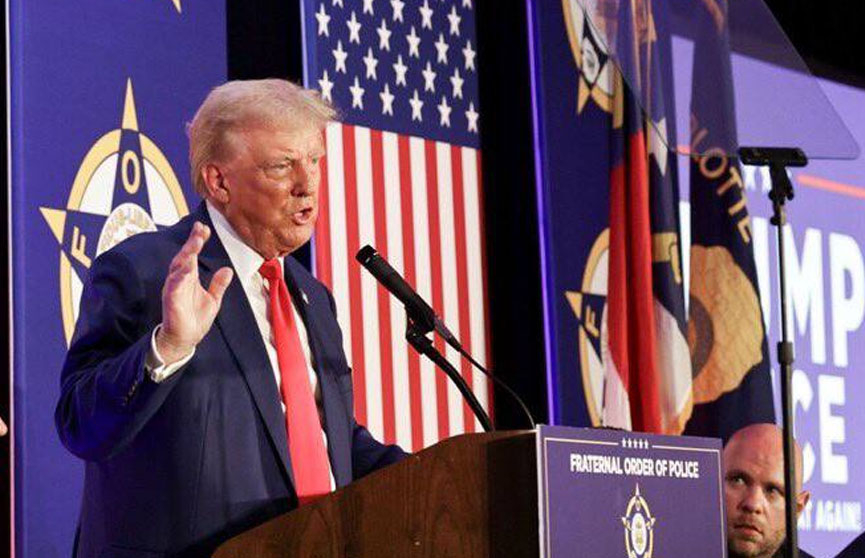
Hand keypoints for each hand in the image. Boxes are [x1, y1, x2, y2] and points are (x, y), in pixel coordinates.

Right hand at [156, 222, 232, 363]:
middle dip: (191, 242)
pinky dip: (179, 277)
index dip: (196, 241)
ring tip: (195, 243)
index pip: (192, 255)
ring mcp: (174, 289)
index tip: (204, 228)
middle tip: (200, 230)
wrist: (185, 339)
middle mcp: (180, 280)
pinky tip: (186, 269)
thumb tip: (227, 270)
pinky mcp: (171, 301)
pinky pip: (173, 287)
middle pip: (184, 256)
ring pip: (177, 268)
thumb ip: (218, 284)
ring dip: (186, 255)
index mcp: (189, 278)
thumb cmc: (195, 319)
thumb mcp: (213, 299)